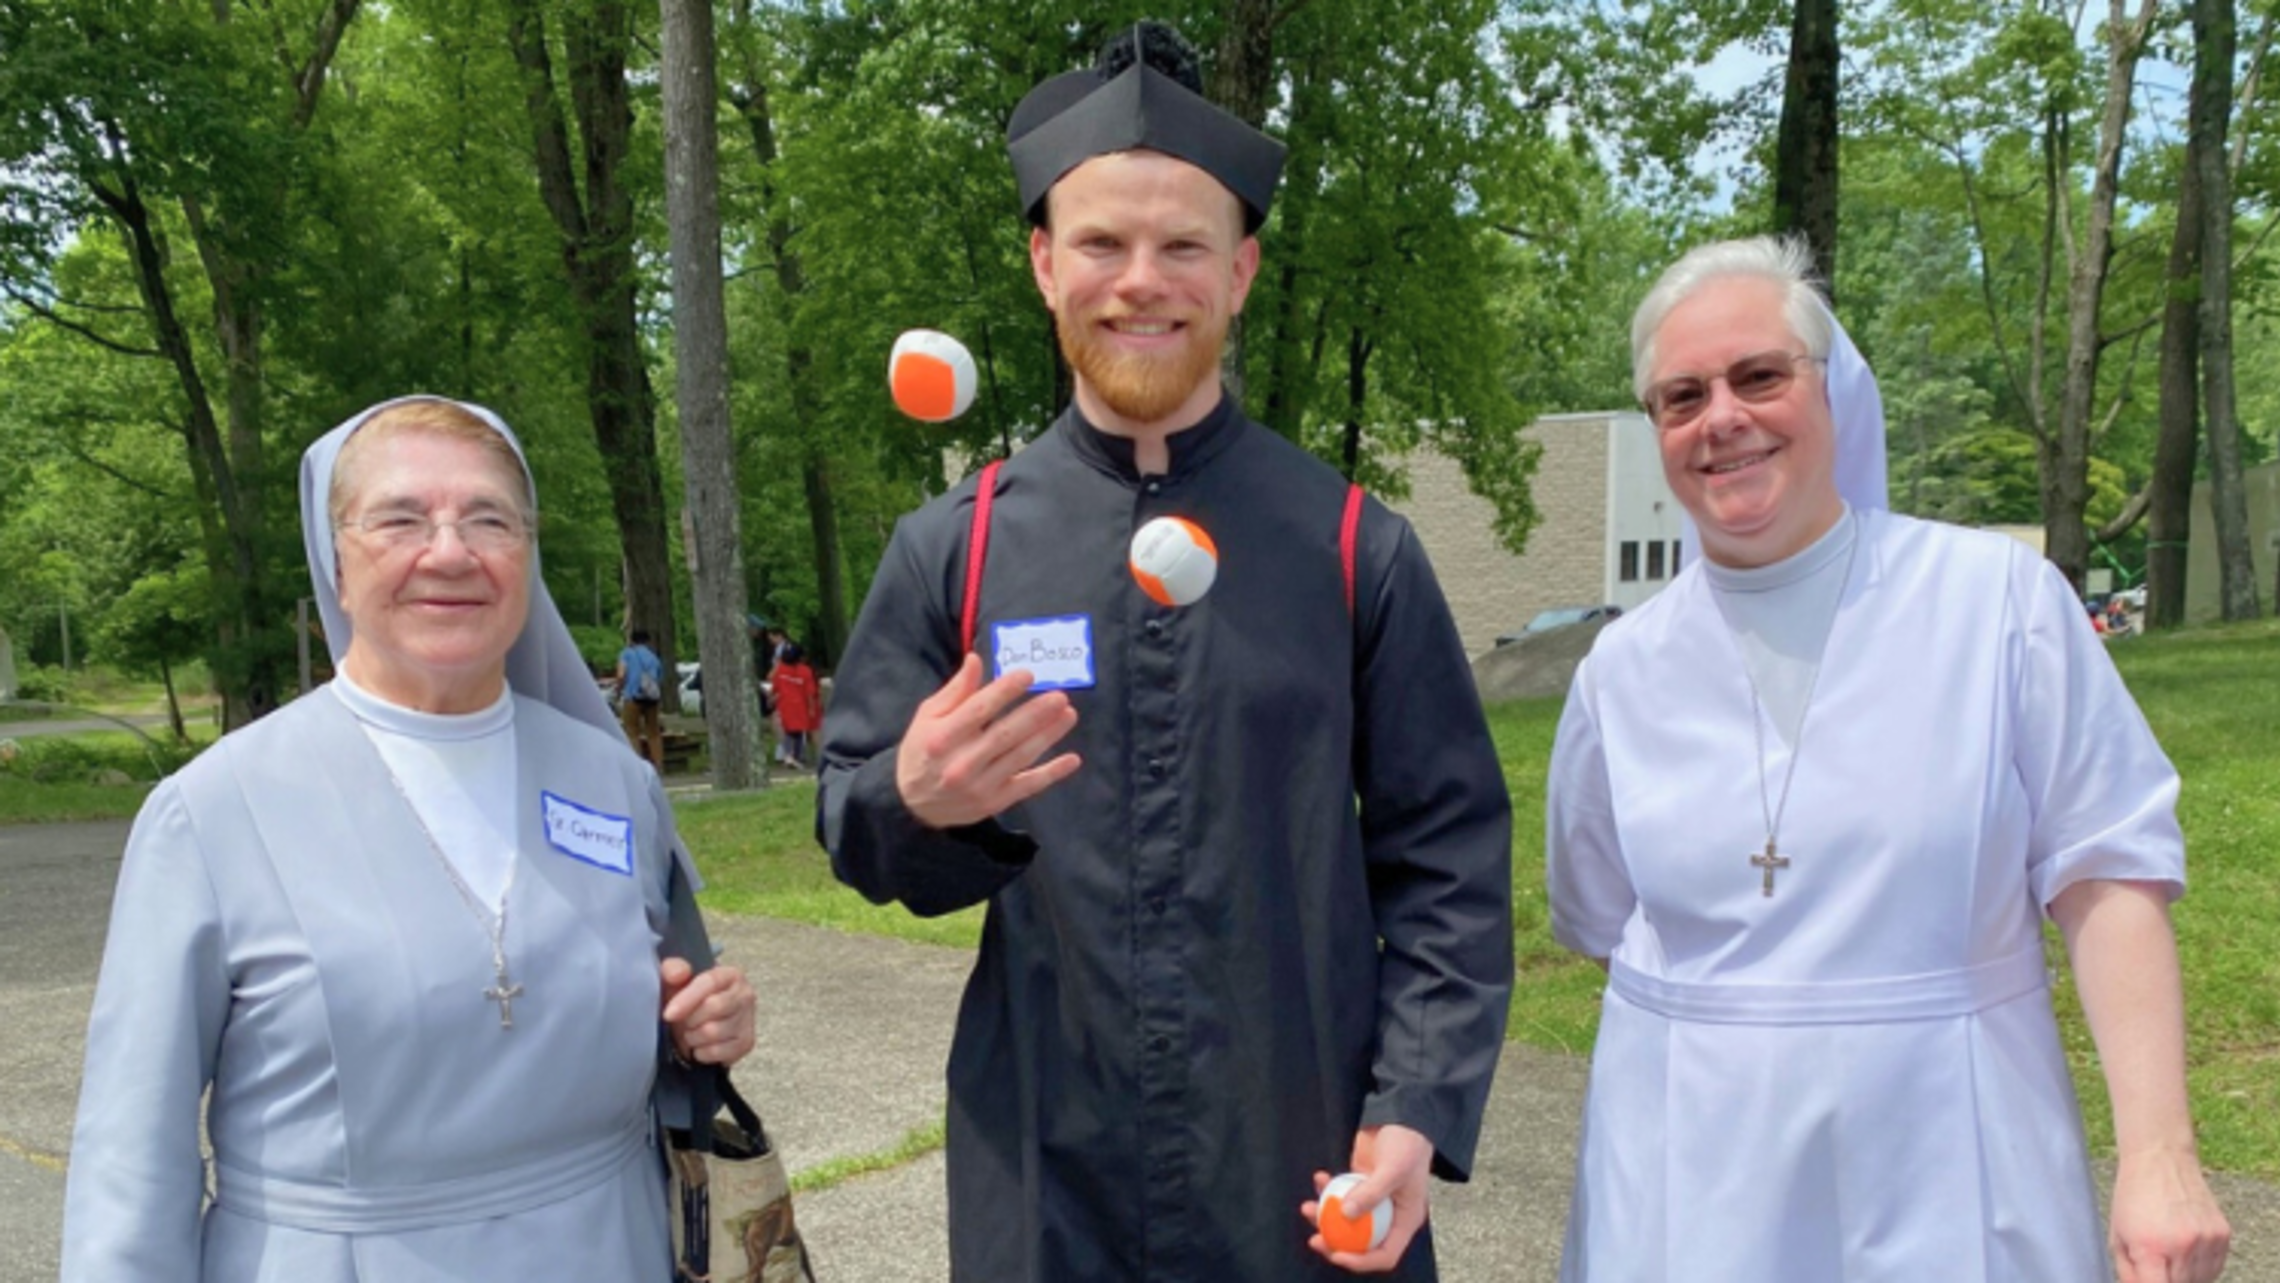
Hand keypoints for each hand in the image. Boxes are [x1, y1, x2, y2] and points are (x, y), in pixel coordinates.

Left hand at [660, 957, 755, 1064]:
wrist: (698, 1024)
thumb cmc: (687, 1001)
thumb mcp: (674, 982)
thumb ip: (672, 970)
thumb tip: (678, 973)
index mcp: (729, 974)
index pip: (710, 982)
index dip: (687, 999)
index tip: (669, 1014)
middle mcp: (745, 994)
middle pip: (714, 1007)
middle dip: (690, 1019)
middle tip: (683, 1021)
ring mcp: (748, 1020)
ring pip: (713, 1032)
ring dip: (693, 1037)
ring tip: (691, 1032)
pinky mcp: (746, 1043)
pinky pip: (718, 1052)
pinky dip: (702, 1052)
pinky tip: (701, 1044)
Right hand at [896, 653, 1080, 829]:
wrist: (912, 803)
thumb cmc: (922, 749)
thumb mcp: (928, 716)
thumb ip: (955, 690)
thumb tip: (976, 660)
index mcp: (942, 737)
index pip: (977, 710)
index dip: (1004, 691)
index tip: (1028, 675)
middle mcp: (961, 763)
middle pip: (1005, 734)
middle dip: (1035, 715)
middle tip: (1060, 697)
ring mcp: (980, 786)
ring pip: (1020, 757)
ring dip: (1048, 736)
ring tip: (1068, 715)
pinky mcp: (994, 802)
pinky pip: (1027, 786)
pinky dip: (1051, 774)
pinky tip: (1072, 759)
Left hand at [1299, 1124, 1433, 1273]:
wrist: (1402, 1115)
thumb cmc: (1407, 1143)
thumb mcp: (1393, 1169)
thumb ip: (1371, 1193)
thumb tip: (1345, 1213)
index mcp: (1405, 1220)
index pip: (1385, 1254)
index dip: (1361, 1261)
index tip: (1338, 1254)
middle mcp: (1389, 1216)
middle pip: (1361, 1242)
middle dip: (1336, 1243)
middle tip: (1315, 1238)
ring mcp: (1372, 1201)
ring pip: (1345, 1221)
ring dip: (1324, 1216)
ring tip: (1306, 1206)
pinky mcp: (1359, 1186)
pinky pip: (1339, 1196)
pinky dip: (1326, 1190)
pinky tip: (1319, 1177)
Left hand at [2110, 1143, 2230, 1281]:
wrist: (2160, 1160)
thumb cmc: (2132, 1197)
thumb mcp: (2118, 1236)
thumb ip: (2128, 1273)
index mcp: (2150, 1246)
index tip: (2151, 1279)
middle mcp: (2182, 1245)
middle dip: (2165, 1281)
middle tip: (2155, 1264)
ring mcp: (2206, 1240)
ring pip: (2199, 1281)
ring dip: (2184, 1277)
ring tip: (2169, 1253)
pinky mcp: (2222, 1234)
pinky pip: (2215, 1268)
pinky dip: (2202, 1267)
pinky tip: (2185, 1249)